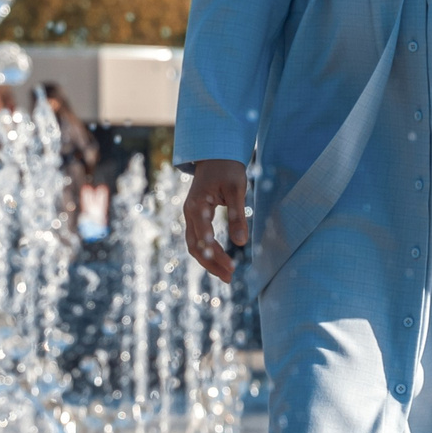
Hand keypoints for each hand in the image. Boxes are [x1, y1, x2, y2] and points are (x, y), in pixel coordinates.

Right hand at [183, 160, 247, 279]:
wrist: (214, 155)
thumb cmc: (227, 169)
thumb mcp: (237, 189)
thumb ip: (237, 215)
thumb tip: (242, 242)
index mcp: (197, 205)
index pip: (204, 237)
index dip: (216, 254)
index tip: (231, 267)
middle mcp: (189, 213)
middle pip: (195, 246)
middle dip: (212, 263)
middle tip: (230, 277)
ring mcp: (190, 216)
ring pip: (194, 245)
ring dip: (208, 262)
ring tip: (227, 275)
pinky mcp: (195, 217)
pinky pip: (197, 240)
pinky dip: (207, 253)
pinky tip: (219, 261)